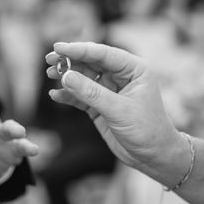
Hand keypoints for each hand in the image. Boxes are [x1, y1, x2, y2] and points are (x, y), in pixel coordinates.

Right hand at [45, 41, 183, 178]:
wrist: (154, 156)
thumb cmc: (147, 131)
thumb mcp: (119, 110)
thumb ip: (92, 93)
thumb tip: (66, 76)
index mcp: (134, 69)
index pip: (104, 54)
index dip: (81, 49)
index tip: (59, 47)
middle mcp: (122, 76)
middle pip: (91, 62)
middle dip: (70, 60)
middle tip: (49, 59)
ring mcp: (110, 91)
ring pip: (84, 78)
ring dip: (67, 76)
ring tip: (50, 74)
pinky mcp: (101, 106)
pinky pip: (81, 96)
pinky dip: (68, 95)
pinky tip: (55, 95)